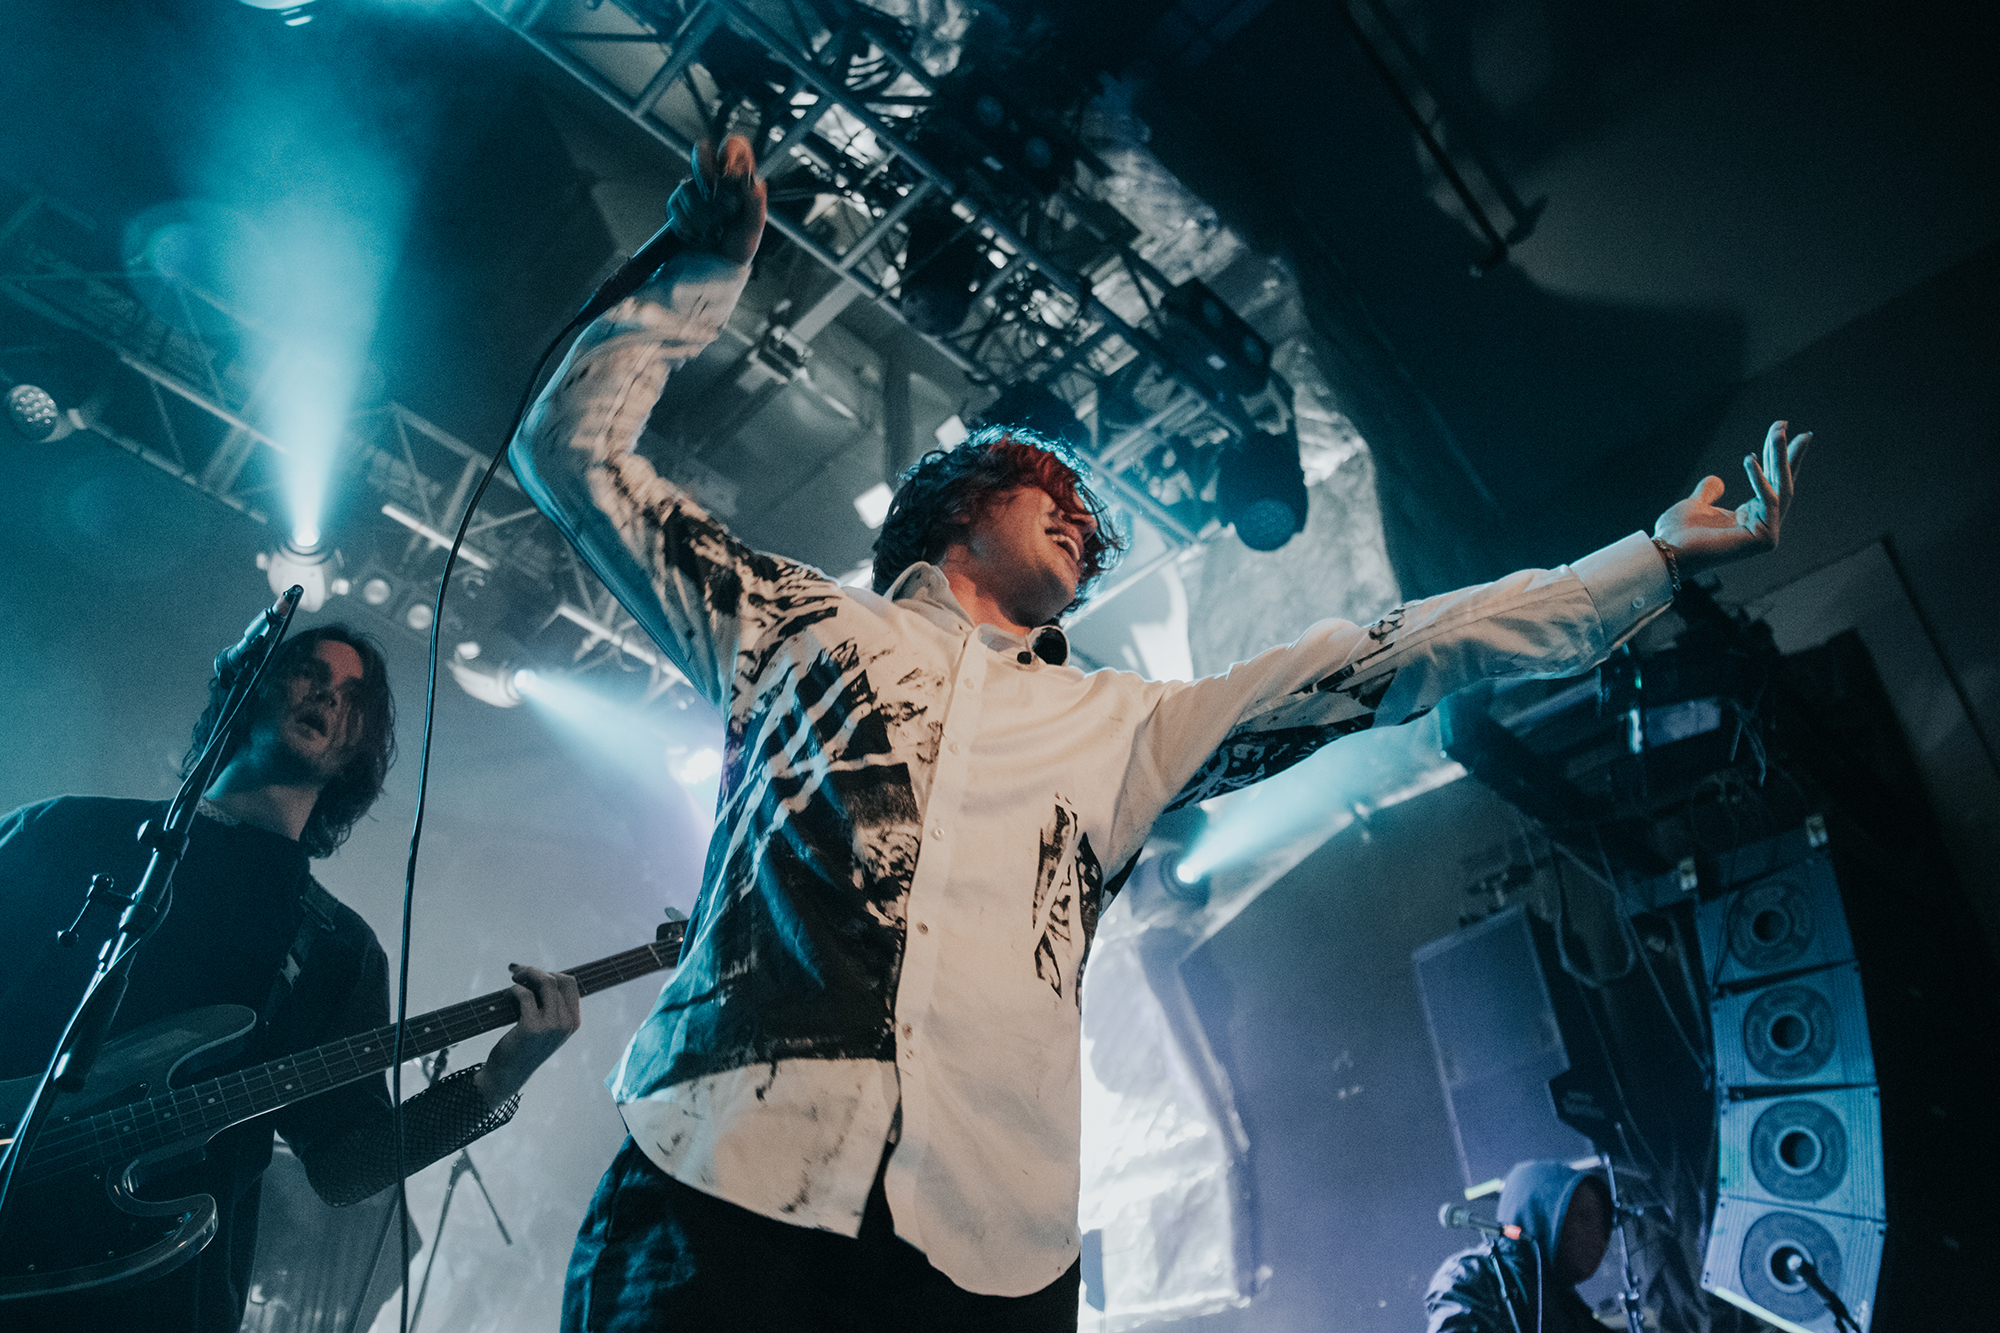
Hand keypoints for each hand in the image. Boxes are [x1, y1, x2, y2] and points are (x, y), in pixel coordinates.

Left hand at [474, 964, 581, 1111]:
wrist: (507, 1075)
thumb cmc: (523, 1046)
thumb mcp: (545, 1026)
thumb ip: (550, 1005)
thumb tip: (537, 972)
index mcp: (573, 1021)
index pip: (570, 983)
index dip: (550, 973)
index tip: (531, 974)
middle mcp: (566, 1023)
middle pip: (558, 979)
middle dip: (536, 971)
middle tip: (517, 973)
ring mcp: (551, 1025)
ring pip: (545, 983)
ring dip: (526, 975)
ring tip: (513, 978)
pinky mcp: (532, 1027)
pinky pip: (524, 994)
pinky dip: (513, 990)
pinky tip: (506, 995)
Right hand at [665, 135, 766, 263]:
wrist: (714, 272)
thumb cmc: (738, 249)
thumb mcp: (753, 229)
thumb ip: (756, 205)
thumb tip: (755, 183)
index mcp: (739, 180)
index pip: (734, 146)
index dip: (729, 148)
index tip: (727, 167)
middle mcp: (715, 180)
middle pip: (701, 153)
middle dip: (705, 176)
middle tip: (715, 197)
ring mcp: (694, 192)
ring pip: (687, 187)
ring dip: (701, 215)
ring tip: (712, 232)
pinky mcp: (676, 207)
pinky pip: (674, 206)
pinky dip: (686, 226)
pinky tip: (697, 237)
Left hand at [1652, 420, 1810, 575]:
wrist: (1667, 553)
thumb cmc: (1677, 533)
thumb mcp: (1695, 505)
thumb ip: (1709, 492)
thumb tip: (1717, 480)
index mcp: (1750, 517)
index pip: (1771, 482)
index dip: (1776, 457)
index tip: (1781, 430)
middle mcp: (1763, 524)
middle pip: (1782, 483)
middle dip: (1787, 452)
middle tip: (1786, 423)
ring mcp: (1767, 534)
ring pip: (1782, 488)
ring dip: (1779, 458)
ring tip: (1777, 431)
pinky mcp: (1765, 540)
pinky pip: (1768, 502)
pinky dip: (1759, 479)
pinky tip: (1749, 458)